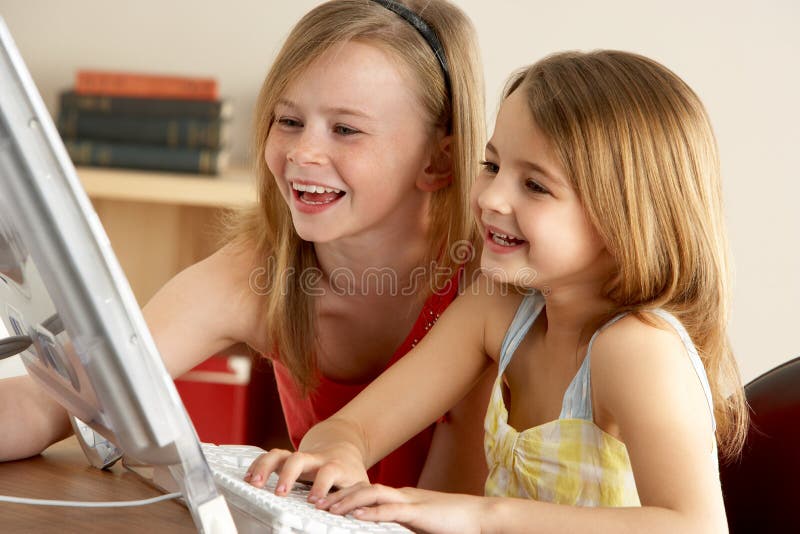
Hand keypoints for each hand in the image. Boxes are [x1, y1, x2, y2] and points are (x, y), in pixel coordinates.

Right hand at [244, 443, 368, 501]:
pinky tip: (249, 477)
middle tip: (280, 492)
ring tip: (254, 483)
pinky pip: (271, 457)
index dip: (322, 485)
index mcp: (336, 466)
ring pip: (280, 454)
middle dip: (288, 474)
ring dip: (266, 467)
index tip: (314, 501)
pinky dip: (259, 465)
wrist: (343, 448)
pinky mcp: (288, 459)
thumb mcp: (359, 485)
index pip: (329, 471)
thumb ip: (355, 498)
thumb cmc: (350, 473)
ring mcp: (300, 457)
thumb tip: (357, 516)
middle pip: (300, 457)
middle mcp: (316, 459)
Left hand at [318, 482, 485, 533]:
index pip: (367, 492)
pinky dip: (370, 512)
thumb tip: (383, 530)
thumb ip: (403, 526)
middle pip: (363, 488)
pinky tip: (354, 517)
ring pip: (372, 495)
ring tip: (327, 508)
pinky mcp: (419, 513)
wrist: (482, 517)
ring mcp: (410, 502)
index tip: (325, 501)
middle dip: (338, 494)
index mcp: (402, 499)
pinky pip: (390, 510)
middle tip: (314, 501)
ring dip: (347, 500)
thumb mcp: (421, 525)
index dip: (345, 494)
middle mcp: (402, 495)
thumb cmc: (454, 524)